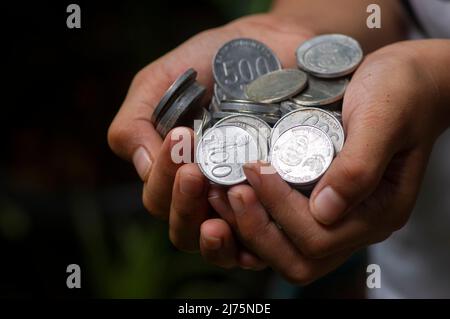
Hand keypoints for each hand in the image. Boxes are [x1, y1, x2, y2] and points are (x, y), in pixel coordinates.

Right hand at [107, 13, 314, 255]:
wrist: (273, 47)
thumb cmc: (213, 62)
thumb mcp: (162, 82)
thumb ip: (137, 121)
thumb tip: (143, 167)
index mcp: (173, 169)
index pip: (158, 195)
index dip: (163, 176)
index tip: (180, 138)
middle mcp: (203, 193)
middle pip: (182, 227)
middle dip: (183, 204)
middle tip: (195, 172)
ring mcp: (237, 204)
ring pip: (215, 244)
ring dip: (212, 235)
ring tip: (223, 202)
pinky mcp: (271, 208)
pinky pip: (256, 245)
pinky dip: (249, 246)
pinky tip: (253, 235)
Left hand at [205, 41, 446, 282]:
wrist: (407, 80)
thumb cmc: (401, 92)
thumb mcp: (384, 117)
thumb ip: (360, 166)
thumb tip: (325, 210)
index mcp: (379, 211)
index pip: (319, 237)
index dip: (281, 209)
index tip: (257, 169)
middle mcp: (357, 223)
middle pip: (299, 257)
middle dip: (258, 229)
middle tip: (231, 190)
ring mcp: (337, 215)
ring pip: (286, 248)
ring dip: (249, 228)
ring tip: (221, 192)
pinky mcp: (318, 200)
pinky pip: (283, 226)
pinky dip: (254, 215)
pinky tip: (233, 188)